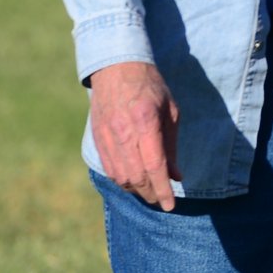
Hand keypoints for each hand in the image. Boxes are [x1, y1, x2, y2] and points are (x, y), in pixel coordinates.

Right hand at [89, 61, 180, 210]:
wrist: (116, 67)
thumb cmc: (150, 87)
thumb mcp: (170, 111)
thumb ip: (171, 146)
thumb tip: (176, 176)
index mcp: (145, 121)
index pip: (154, 166)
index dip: (163, 189)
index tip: (171, 205)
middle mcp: (123, 132)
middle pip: (136, 176)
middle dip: (150, 194)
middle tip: (162, 201)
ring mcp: (106, 136)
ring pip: (120, 176)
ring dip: (136, 190)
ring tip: (150, 192)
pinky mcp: (96, 138)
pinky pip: (108, 168)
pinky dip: (121, 180)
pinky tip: (133, 181)